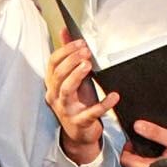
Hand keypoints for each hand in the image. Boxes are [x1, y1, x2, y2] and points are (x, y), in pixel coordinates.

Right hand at [45, 35, 116, 164]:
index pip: (52, 63)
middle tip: (86, 52)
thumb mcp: (73, 78)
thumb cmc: (77, 103)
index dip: (65, 51)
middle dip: (71, 60)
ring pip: (66, 90)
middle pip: (58, 74)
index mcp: (53, 84)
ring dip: (77, 75)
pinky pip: (91, 112)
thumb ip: (68, 56)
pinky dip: (104, 104)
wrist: (80, 134)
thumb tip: (65, 32)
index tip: (80, 43)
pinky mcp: (80, 122)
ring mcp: (66, 110)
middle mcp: (56, 96)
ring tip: (89, 65)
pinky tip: (114, 96)